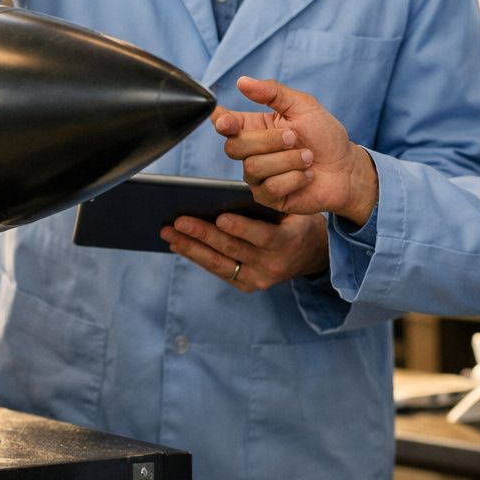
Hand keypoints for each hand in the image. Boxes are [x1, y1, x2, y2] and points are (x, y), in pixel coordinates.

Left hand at [160, 211, 327, 291]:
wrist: (311, 254)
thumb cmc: (295, 221)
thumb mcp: (292, 209)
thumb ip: (267, 204)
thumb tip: (228, 193)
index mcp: (287, 242)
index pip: (262, 236)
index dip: (241, 227)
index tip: (220, 217)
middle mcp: (272, 265)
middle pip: (232, 250)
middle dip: (203, 235)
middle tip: (178, 222)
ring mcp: (258, 279)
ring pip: (220, 264)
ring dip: (191, 248)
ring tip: (168, 235)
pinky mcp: (247, 285)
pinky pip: (219, 271)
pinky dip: (197, 257)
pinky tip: (179, 245)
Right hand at [214, 76, 378, 225]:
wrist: (347, 169)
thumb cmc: (325, 136)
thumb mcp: (303, 106)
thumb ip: (273, 92)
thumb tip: (242, 82)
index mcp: (256, 127)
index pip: (226, 124)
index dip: (221, 123)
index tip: (226, 122)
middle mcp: (252, 152)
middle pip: (234, 147)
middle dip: (267, 141)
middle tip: (294, 138)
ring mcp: (258, 177)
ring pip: (253, 167)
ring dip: (288, 160)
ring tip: (308, 158)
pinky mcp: (269, 198)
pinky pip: (270, 187)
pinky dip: (295, 178)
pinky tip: (307, 176)